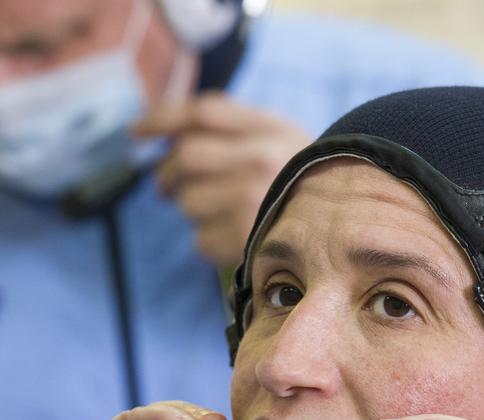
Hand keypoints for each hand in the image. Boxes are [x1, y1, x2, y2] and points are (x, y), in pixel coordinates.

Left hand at [138, 93, 309, 266]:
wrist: (348, 233)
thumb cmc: (300, 183)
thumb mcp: (279, 140)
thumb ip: (231, 127)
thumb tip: (163, 136)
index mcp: (272, 128)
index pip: (203, 112)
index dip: (162, 120)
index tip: (135, 132)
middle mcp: (263, 161)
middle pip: (185, 157)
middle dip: (167, 174)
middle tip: (167, 187)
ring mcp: (255, 202)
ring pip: (188, 202)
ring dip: (191, 210)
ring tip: (219, 214)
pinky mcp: (248, 242)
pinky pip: (200, 240)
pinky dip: (207, 241)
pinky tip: (231, 238)